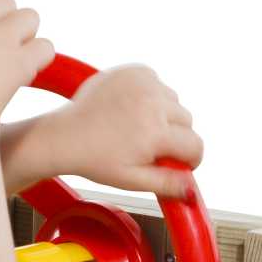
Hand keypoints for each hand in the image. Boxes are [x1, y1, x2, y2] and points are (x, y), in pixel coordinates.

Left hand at [46, 64, 203, 200]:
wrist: (66, 135)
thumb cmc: (94, 159)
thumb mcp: (132, 180)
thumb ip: (166, 184)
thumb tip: (190, 190)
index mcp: (156, 132)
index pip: (195, 145)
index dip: (190, 159)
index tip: (181, 163)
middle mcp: (154, 103)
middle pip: (187, 121)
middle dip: (175, 135)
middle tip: (150, 146)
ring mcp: (144, 83)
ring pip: (173, 101)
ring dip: (163, 114)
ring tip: (137, 126)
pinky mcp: (134, 70)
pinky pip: (158, 83)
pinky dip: (151, 95)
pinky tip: (131, 109)